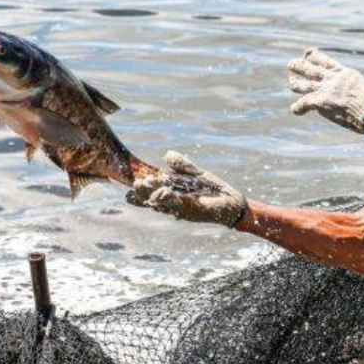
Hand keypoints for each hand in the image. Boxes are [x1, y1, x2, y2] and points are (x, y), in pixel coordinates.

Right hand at [127, 151, 246, 227]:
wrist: (233, 203)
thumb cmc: (215, 191)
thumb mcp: (197, 175)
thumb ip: (183, 165)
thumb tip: (167, 154)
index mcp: (174, 194)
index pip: (153, 193)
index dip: (141, 192)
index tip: (129, 187)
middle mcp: (176, 204)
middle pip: (154, 200)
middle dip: (144, 193)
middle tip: (135, 185)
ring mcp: (184, 208)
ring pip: (165, 204)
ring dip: (156, 196)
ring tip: (148, 186)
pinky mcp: (195, 210)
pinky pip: (181, 205)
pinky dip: (172, 199)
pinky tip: (165, 192)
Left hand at [288, 48, 363, 134]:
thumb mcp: (362, 88)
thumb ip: (350, 88)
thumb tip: (346, 96)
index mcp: (344, 73)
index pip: (325, 61)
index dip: (314, 56)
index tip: (307, 53)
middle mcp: (333, 79)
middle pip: (311, 69)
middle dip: (300, 65)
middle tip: (291, 64)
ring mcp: (326, 90)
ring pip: (305, 84)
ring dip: (295, 83)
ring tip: (291, 82)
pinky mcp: (321, 101)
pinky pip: (304, 103)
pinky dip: (298, 107)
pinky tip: (296, 110)